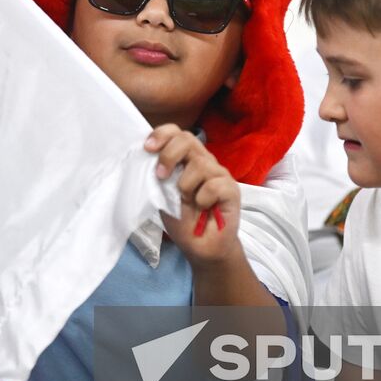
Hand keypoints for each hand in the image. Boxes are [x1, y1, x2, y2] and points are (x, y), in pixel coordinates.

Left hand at [147, 125, 241, 267]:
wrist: (200, 247)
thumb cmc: (182, 219)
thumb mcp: (162, 194)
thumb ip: (159, 174)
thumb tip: (148, 157)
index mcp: (186, 159)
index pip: (176, 133)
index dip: (162, 134)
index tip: (147, 148)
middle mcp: (204, 161)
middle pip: (188, 139)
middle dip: (169, 155)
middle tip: (161, 176)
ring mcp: (219, 174)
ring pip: (200, 164)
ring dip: (185, 185)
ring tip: (187, 201)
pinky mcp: (232, 190)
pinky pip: (214, 185)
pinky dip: (203, 198)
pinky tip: (204, 208)